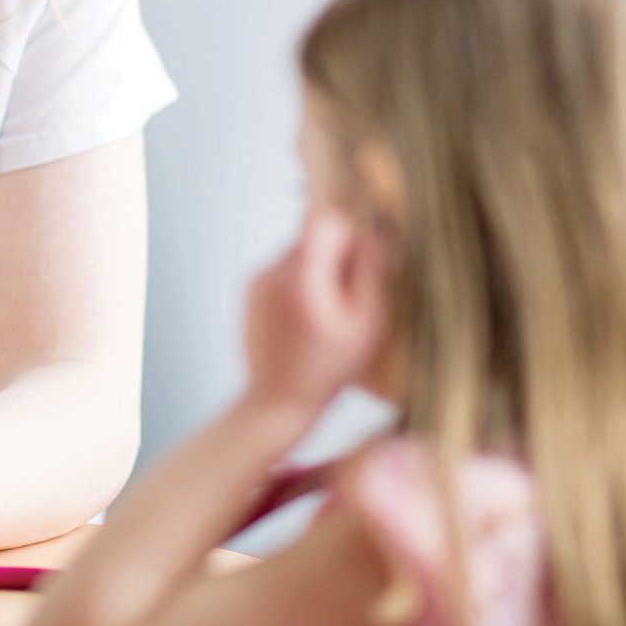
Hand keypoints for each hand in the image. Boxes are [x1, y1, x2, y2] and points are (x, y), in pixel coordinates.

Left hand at [243, 206, 391, 417]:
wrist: (277, 402)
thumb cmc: (330, 370)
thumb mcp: (368, 325)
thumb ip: (373, 273)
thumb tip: (376, 230)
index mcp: (300, 277)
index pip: (326, 222)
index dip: (350, 238)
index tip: (357, 273)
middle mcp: (271, 271)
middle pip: (312, 235)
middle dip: (336, 258)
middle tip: (345, 302)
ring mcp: (256, 280)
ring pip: (299, 252)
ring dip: (318, 272)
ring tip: (325, 316)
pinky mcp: (250, 290)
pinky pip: (283, 270)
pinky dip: (300, 284)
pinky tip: (306, 321)